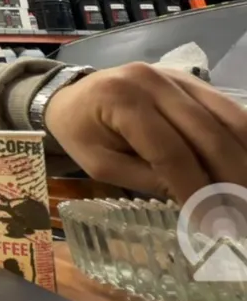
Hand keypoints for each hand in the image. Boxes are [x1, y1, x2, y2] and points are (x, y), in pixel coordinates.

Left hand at [44, 63, 246, 201]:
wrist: (71, 95)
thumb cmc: (80, 132)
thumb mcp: (100, 164)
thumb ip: (147, 180)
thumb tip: (199, 202)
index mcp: (121, 100)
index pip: (170, 152)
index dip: (196, 190)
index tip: (213, 223)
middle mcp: (153, 81)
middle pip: (207, 134)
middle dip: (230, 179)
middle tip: (239, 214)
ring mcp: (177, 76)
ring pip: (229, 119)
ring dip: (244, 160)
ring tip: (244, 194)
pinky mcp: (192, 80)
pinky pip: (229, 109)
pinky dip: (243, 140)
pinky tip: (244, 166)